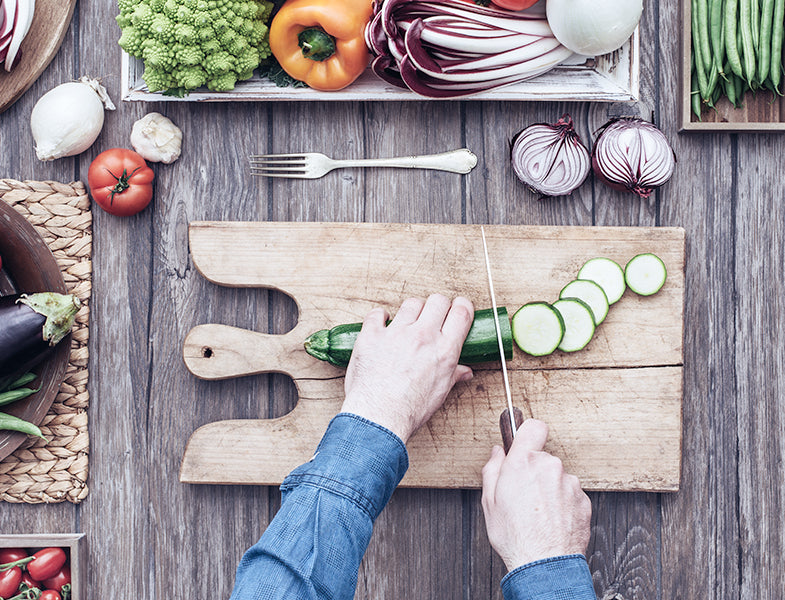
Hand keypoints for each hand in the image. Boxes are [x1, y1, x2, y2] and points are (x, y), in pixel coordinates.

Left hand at [341, 294, 473, 442]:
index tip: (457, 308)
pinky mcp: (372, 335)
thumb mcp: (439, 392)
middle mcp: (423, 336)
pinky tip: (382, 325)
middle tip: (432, 316)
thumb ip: (453, 375)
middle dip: (438, 306)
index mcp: (444, 349)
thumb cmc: (409, 410)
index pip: (461, 312)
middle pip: (437, 301)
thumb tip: (463, 372)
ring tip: (407, 323)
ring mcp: (397, 333)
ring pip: (411, 303)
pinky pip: (377, 314)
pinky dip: (380, 317)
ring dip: (411, 311)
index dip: (462, 306)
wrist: (378, 417)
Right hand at [481, 419, 591, 570]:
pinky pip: (570, 495)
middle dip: (534, 471)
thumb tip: (497, 453)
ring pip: (557, 478)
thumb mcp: (489, 501)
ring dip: (550, 489)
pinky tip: (551, 521)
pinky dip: (562, 504)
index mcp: (523, 462)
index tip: (524, 442)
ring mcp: (569, 483)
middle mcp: (549, 467)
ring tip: (538, 514)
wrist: (544, 564)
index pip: (534, 427)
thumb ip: (493, 469)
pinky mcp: (583, 500)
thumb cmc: (515, 535)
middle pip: (543, 458)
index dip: (528, 433)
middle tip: (523, 494)